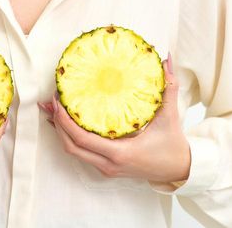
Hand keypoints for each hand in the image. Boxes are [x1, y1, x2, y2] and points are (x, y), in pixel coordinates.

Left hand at [38, 51, 189, 183]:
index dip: (65, 121)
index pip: (82, 139)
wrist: (179, 170)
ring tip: (51, 110)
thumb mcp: (170, 116)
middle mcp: (109, 163)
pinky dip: (71, 137)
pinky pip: (82, 153)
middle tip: (51, 101)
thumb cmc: (173, 146)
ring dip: (60, 131)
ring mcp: (106, 168)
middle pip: (70, 146)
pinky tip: (65, 122)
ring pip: (74, 151)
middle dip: (57, 124)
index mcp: (120, 152)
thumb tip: (167, 60)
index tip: (59, 101)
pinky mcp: (107, 167)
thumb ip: (169, 88)